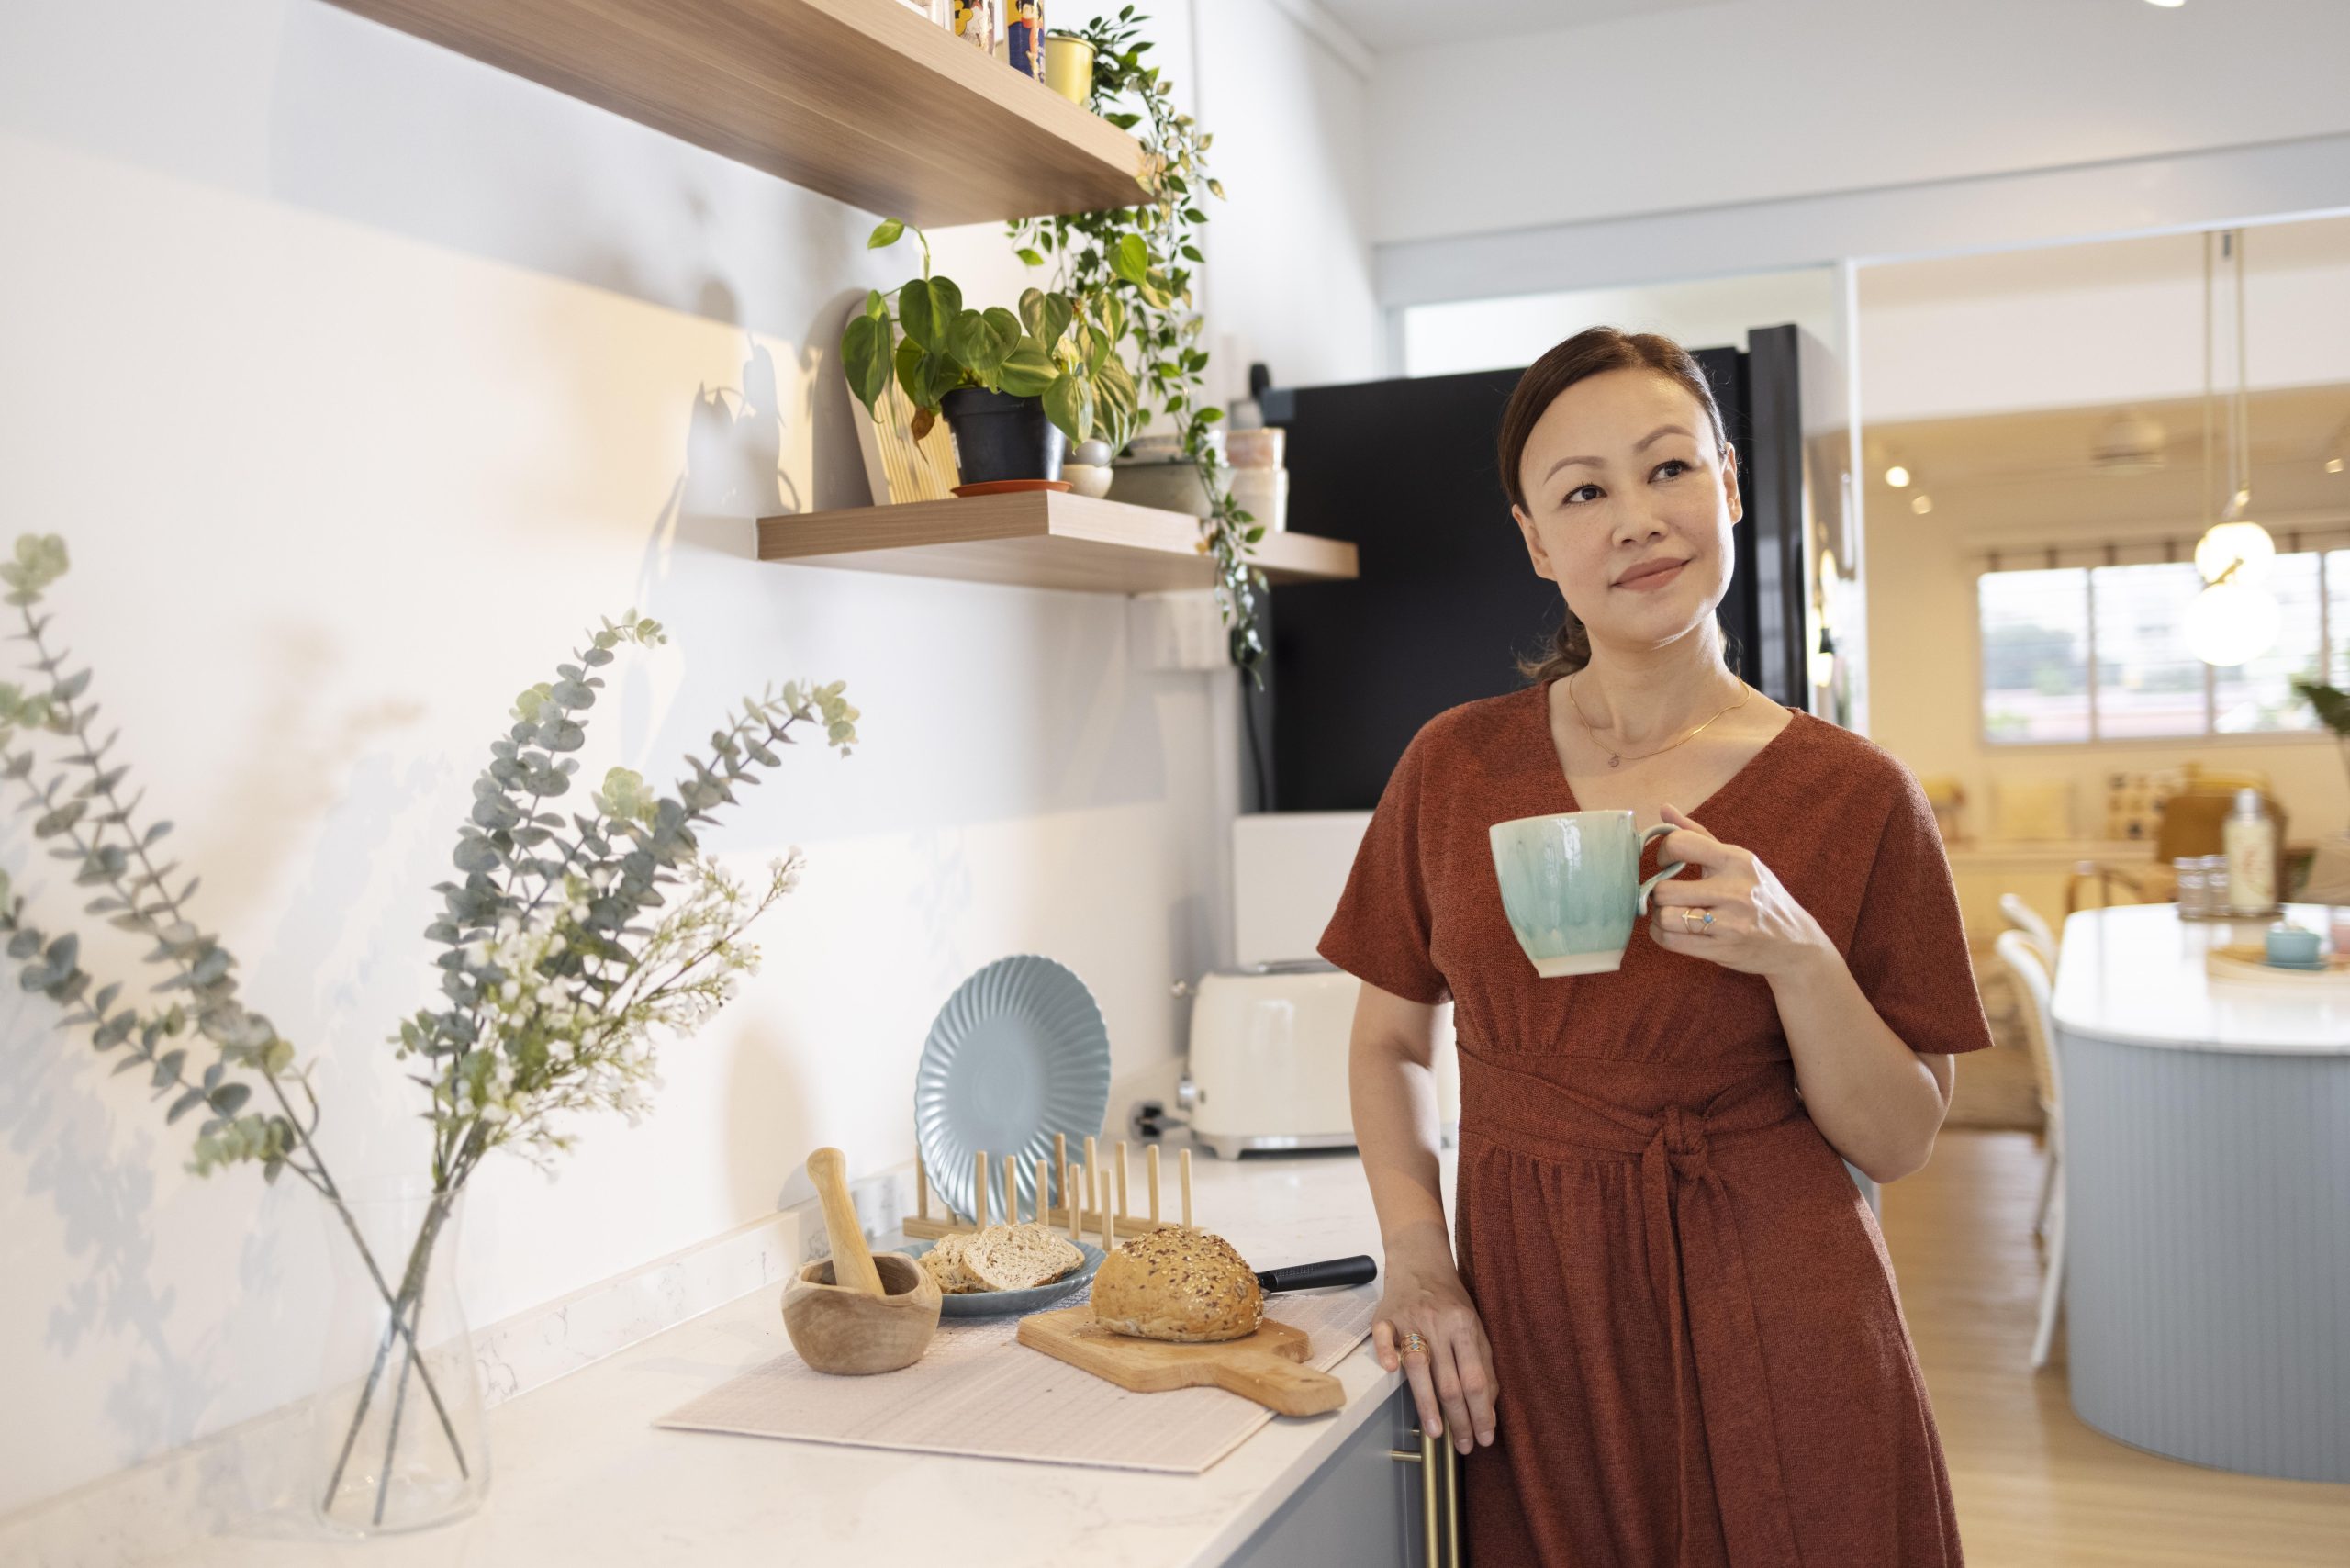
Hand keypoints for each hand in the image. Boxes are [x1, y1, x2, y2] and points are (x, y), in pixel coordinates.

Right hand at [1372, 1249, 1497, 1455]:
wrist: (1420, 1261)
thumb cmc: (1450, 1300)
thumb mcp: (1474, 1327)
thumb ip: (1482, 1364)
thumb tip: (1488, 1407)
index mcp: (1464, 1326)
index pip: (1475, 1379)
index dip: (1481, 1412)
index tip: (1484, 1437)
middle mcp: (1438, 1324)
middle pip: (1449, 1380)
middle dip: (1458, 1419)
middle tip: (1463, 1445)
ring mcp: (1409, 1320)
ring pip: (1418, 1367)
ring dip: (1427, 1404)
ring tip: (1436, 1433)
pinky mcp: (1384, 1317)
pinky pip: (1383, 1338)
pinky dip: (1385, 1354)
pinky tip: (1390, 1373)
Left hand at [1646, 802, 1828, 978]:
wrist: (1794, 942)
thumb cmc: (1760, 896)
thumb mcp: (1739, 860)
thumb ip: (1698, 834)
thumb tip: (1664, 808)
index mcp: (1736, 860)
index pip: (1681, 844)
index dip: (1663, 852)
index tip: (1666, 862)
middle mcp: (1733, 890)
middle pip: (1665, 890)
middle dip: (1658, 893)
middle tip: (1667, 895)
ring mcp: (1729, 923)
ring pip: (1665, 918)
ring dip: (1659, 917)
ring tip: (1671, 914)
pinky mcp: (1722, 950)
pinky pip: (1671, 941)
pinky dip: (1663, 935)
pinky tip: (1675, 930)